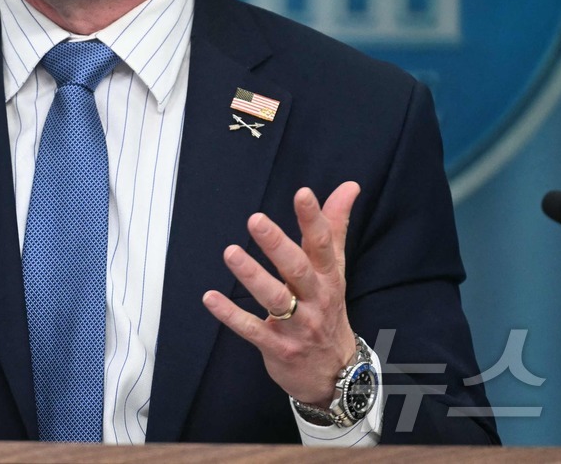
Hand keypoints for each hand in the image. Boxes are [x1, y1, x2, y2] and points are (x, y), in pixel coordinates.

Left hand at [202, 181, 360, 405]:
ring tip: (230, 252)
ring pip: (275, 299)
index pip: (322, 244)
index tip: (302, 193)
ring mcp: (297, 326)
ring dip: (252, 275)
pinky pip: (252, 330)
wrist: (336, 374)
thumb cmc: (329, 309)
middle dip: (277, 245)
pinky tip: (210, 298)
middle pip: (298, 269)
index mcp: (328, 277)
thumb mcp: (335, 269)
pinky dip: (230, 315)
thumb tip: (349, 186)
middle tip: (255, 220)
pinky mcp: (277, 347)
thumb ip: (335, 227)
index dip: (313, 219)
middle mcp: (315, 299)